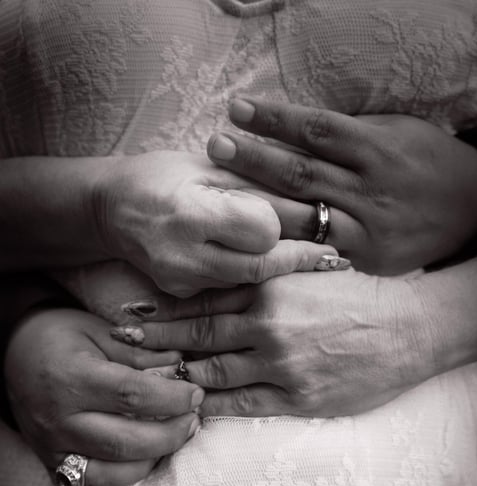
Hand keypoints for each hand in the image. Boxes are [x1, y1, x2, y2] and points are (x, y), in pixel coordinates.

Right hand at [4, 308, 203, 485]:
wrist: (13, 353)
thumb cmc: (59, 337)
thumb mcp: (100, 331)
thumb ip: (141, 354)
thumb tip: (181, 367)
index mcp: (71, 377)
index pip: (132, 396)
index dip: (172, 399)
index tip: (195, 394)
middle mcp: (59, 418)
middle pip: (126, 442)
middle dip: (171, 435)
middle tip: (193, 420)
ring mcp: (52, 446)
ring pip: (112, 472)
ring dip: (153, 460)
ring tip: (173, 438)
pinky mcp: (50, 464)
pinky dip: (122, 477)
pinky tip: (142, 456)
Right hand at [90, 151, 332, 296]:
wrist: (111, 210)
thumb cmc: (162, 175)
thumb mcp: (209, 167)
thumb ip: (258, 186)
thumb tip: (314, 204)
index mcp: (189, 212)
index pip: (262, 231)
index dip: (291, 225)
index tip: (318, 218)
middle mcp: (181, 255)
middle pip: (260, 267)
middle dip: (298, 258)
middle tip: (331, 252)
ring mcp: (179, 281)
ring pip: (248, 282)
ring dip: (277, 268)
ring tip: (307, 253)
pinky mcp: (181, 294)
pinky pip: (229, 288)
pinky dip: (251, 275)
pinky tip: (263, 261)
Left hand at [109, 270, 435, 416]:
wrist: (408, 329)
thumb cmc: (360, 297)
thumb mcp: (310, 273)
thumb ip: (268, 278)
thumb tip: (228, 281)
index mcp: (269, 290)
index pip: (203, 301)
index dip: (165, 310)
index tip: (133, 315)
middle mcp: (267, 325)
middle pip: (197, 336)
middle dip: (156, 342)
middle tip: (122, 345)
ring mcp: (280, 364)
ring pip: (212, 372)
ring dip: (176, 376)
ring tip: (145, 380)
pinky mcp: (296, 397)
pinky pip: (241, 405)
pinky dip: (211, 406)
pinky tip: (189, 408)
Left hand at [207, 99, 476, 274]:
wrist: (471, 211)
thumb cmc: (427, 165)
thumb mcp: (396, 133)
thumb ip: (350, 133)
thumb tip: (297, 126)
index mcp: (375, 148)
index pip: (317, 129)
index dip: (275, 119)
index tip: (237, 109)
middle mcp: (369, 187)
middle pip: (302, 171)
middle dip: (254, 159)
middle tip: (216, 147)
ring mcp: (366, 226)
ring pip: (305, 216)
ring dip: (260, 205)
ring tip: (222, 196)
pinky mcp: (365, 257)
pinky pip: (319, 251)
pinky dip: (287, 246)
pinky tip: (254, 242)